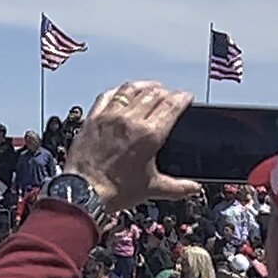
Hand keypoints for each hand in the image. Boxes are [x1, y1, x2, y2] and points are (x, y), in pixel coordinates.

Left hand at [65, 81, 201, 212]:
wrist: (83, 192)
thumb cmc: (114, 190)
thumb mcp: (153, 188)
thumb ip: (178, 187)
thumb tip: (193, 188)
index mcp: (149, 134)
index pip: (171, 104)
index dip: (182, 97)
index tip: (186, 96)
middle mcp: (129, 120)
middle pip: (153, 94)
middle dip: (167, 92)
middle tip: (171, 95)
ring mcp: (109, 117)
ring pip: (130, 90)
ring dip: (144, 86)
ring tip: (152, 87)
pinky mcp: (92, 119)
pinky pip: (107, 96)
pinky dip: (118, 91)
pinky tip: (122, 92)